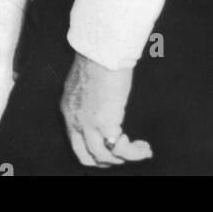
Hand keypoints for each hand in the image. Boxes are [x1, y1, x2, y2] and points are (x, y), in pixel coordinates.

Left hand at [60, 52, 152, 168]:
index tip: (110, 145)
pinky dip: (134, 153)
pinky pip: (120, 150)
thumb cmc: (97, 57)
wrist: (101, 50)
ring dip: (122, 159)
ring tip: (139, 151)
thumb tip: (103, 101)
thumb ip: (90, 95)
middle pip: (85, 155)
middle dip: (105, 161)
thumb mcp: (86, 80)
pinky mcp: (104, 124)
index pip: (76, 139)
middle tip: (121, 157)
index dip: (93, 147)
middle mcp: (74, 120)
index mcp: (68, 108)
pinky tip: (144, 148)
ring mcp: (87, 125)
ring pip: (103, 157)